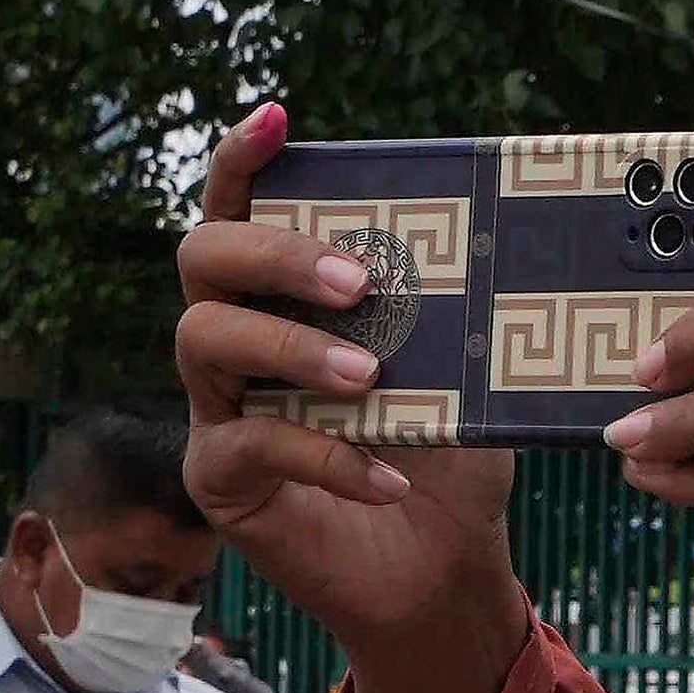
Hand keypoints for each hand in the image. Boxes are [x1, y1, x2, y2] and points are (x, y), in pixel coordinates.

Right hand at [170, 107, 534, 692]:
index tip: (277, 117)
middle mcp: (235, 337)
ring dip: (291, 347)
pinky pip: (248, 444)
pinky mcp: (221, 480)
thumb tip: (489, 235)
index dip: (245, 157)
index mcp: (285, 293)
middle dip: (277, 253)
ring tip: (371, 377)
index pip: (243, 206)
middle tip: (358, 282)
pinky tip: (387, 477)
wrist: (444, 575)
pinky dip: (324, 454)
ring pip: (203, 340)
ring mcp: (218, 406)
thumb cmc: (451, 460)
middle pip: (204, 257)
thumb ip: (454, 307)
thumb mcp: (466, 370)